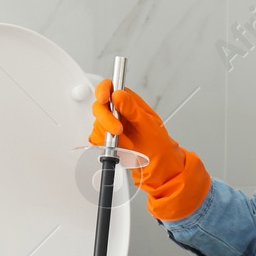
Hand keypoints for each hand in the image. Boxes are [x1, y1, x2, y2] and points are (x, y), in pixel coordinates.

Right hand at [87, 79, 212, 219]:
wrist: (159, 168)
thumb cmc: (158, 145)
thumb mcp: (148, 125)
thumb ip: (132, 109)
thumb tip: (118, 94)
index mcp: (130, 102)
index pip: (110, 87)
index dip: (103, 90)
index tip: (104, 99)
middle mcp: (119, 112)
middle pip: (100, 106)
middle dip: (106, 118)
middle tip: (117, 130)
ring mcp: (112, 125)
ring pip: (97, 123)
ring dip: (107, 134)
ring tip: (125, 143)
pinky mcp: (107, 139)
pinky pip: (97, 138)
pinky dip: (104, 144)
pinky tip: (119, 148)